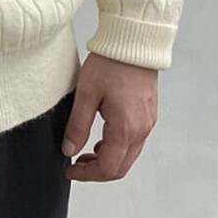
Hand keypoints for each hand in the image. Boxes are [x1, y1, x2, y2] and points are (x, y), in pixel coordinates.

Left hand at [61, 52, 157, 181]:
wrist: (134, 42)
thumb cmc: (111, 63)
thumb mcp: (86, 94)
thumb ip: (78, 125)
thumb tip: (69, 149)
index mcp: (126, 128)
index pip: (108, 168)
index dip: (87, 175)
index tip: (71, 170)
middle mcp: (141, 129)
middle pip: (121, 167)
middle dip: (97, 171)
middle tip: (76, 165)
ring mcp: (147, 122)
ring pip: (129, 155)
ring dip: (108, 160)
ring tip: (85, 152)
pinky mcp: (148, 114)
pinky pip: (134, 141)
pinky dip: (118, 147)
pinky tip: (102, 137)